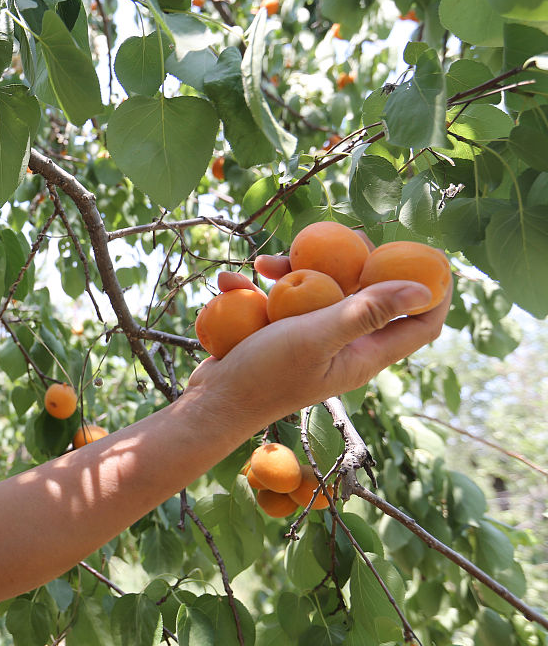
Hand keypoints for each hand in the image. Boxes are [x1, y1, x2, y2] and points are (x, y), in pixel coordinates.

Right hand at [188, 260, 448, 430]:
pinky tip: (232, 283)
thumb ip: (366, 311)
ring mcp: (311, 340)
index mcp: (364, 355)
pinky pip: (279, 301)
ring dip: (294, 270)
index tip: (431, 256)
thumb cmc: (265, 375)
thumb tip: (424, 289)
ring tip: (265, 263)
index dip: (434, 292)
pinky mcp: (279, 335)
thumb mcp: (317, 336)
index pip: (421, 325)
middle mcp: (344, 347)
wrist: (212, 403)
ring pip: (319, 292)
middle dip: (354, 263)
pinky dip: (260, 288)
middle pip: (368, 296)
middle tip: (339, 241)